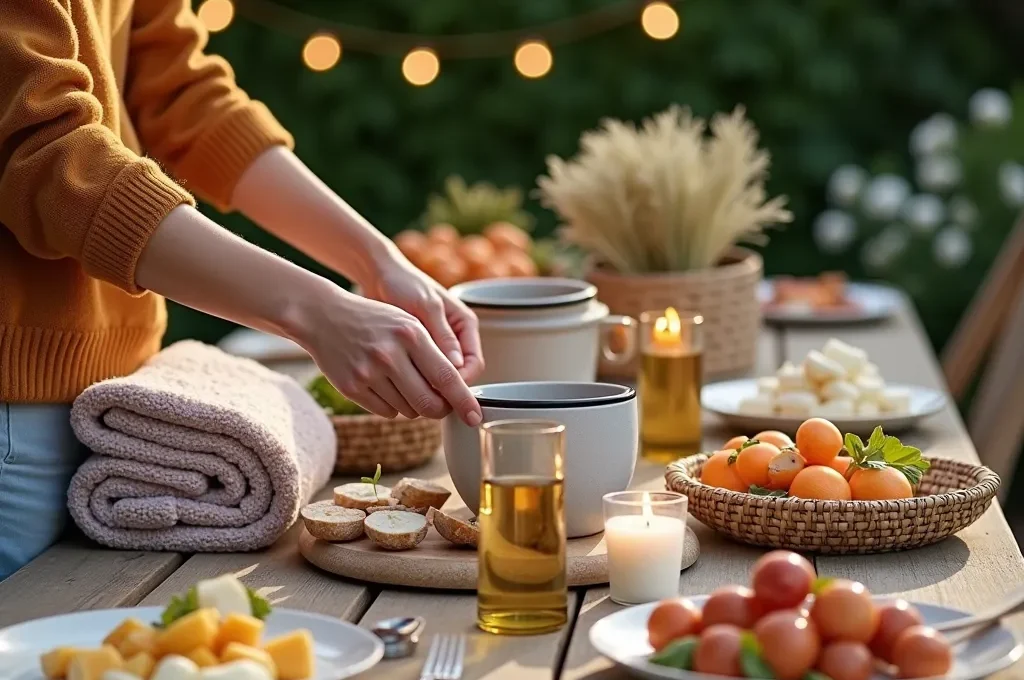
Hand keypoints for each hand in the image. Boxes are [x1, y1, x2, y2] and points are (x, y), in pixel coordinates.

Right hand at [296, 284, 482, 425]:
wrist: (324, 316)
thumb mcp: (408, 324)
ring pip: (408, 411)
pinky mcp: (351, 388)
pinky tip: (385, 385)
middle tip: (442, 406)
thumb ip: (434, 354)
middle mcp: (390, 355)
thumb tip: (456, 393)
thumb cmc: (375, 320)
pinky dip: (394, 406)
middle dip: (440, 410)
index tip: (475, 418)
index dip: (464, 401)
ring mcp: (368, 373)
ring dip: (415, 406)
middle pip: (429, 404)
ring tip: (404, 382)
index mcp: (411, 335)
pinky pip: (386, 412)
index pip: (447, 377)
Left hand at [361, 256, 485, 384]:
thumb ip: (442, 335)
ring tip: (413, 394)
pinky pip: (423, 373)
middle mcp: (455, 338)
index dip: (462, 381)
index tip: (442, 392)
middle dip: (446, 389)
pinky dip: (416, 381)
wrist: (379, 276)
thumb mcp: (426, 307)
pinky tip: (402, 386)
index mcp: (465, 325)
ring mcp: (437, 345)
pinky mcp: (418, 351)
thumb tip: (456, 366)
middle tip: (427, 400)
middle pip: (460, 375)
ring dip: (430, 388)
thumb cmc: (404, 284)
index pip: (474, 363)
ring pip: (441, 377)